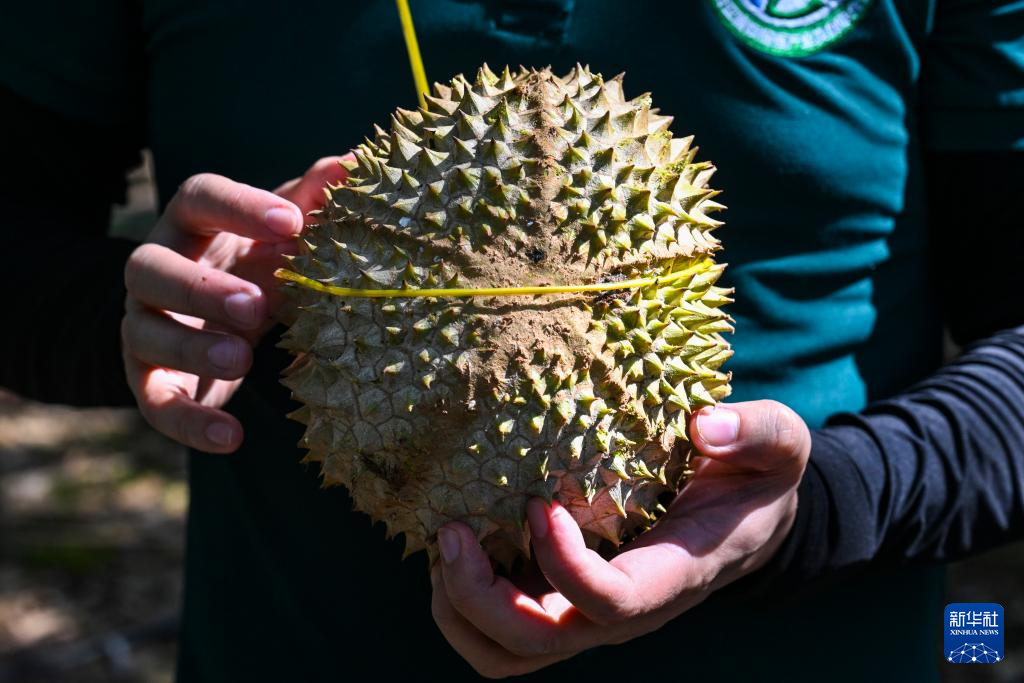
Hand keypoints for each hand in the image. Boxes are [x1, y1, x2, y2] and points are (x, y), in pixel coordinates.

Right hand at [121, 156, 350, 452]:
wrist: (216, 319)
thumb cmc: (259, 262)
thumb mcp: (284, 233)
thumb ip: (314, 199)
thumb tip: (356, 160)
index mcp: (193, 224)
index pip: (198, 196)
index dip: (239, 206)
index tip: (291, 221)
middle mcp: (156, 268)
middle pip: (150, 266)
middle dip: (200, 287)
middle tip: (254, 305)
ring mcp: (146, 325)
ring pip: (145, 333)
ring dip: (190, 346)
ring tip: (240, 358)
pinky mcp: (148, 378)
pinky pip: (155, 402)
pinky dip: (189, 422)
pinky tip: (231, 438)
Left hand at [431, 400, 809, 677]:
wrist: (744, 519)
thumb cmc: (755, 480)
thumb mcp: (780, 446)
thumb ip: (757, 432)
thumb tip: (705, 425)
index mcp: (672, 577)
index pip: (611, 605)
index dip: (564, 566)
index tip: (537, 503)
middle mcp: (621, 612)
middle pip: (537, 643)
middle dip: (480, 599)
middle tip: (453, 531)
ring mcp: (586, 614)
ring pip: (506, 653)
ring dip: (459, 608)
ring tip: (446, 540)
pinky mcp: (560, 599)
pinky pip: (496, 628)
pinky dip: (461, 597)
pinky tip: (459, 539)